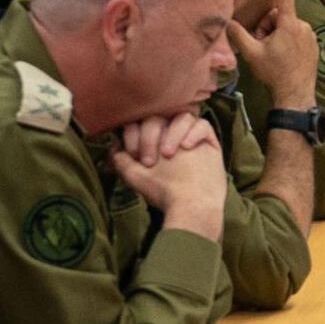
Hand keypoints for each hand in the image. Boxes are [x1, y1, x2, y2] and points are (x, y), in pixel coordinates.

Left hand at [110, 113, 225, 229]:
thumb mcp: (134, 175)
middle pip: (158, 118)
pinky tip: (186, 147)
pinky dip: (193, 132)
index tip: (134, 155)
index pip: (140, 122)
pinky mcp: (209, 143)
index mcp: (153, 141)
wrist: (190, 206)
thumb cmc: (162, 193)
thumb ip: (120, 158)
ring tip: (169, 154)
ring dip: (172, 132)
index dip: (134, 134)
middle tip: (149, 161)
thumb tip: (115, 142)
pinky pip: (203, 125)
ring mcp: (191, 138)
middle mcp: (171, 136)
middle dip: (149, 137)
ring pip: (182, 117)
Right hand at [225, 0, 317, 108]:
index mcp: (289, 24)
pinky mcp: (314, 44)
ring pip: (287, 27)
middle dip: (267, 27)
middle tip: (263, 45)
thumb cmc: (274, 72)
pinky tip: (284, 57)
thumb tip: (226, 20)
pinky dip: (287, 41)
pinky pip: (296, 36)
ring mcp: (311, 35)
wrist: (296, 94)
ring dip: (276, 35)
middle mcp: (303, 26)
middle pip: (278, 17)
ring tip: (273, 53)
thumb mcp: (251, 53)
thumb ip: (237, 33)